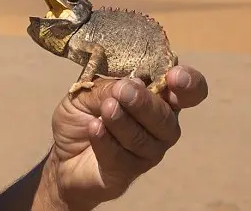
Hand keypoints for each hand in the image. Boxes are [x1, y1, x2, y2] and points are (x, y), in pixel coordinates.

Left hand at [45, 65, 207, 209]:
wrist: (61, 152)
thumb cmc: (82, 114)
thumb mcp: (87, 91)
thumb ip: (108, 87)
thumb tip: (131, 83)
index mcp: (157, 97)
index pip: (189, 91)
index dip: (189, 83)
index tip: (174, 77)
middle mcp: (161, 126)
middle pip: (167, 118)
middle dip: (145, 104)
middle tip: (123, 91)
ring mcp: (148, 152)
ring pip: (144, 140)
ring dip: (123, 122)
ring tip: (105, 109)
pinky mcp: (128, 172)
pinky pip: (122, 158)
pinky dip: (106, 141)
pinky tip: (94, 128)